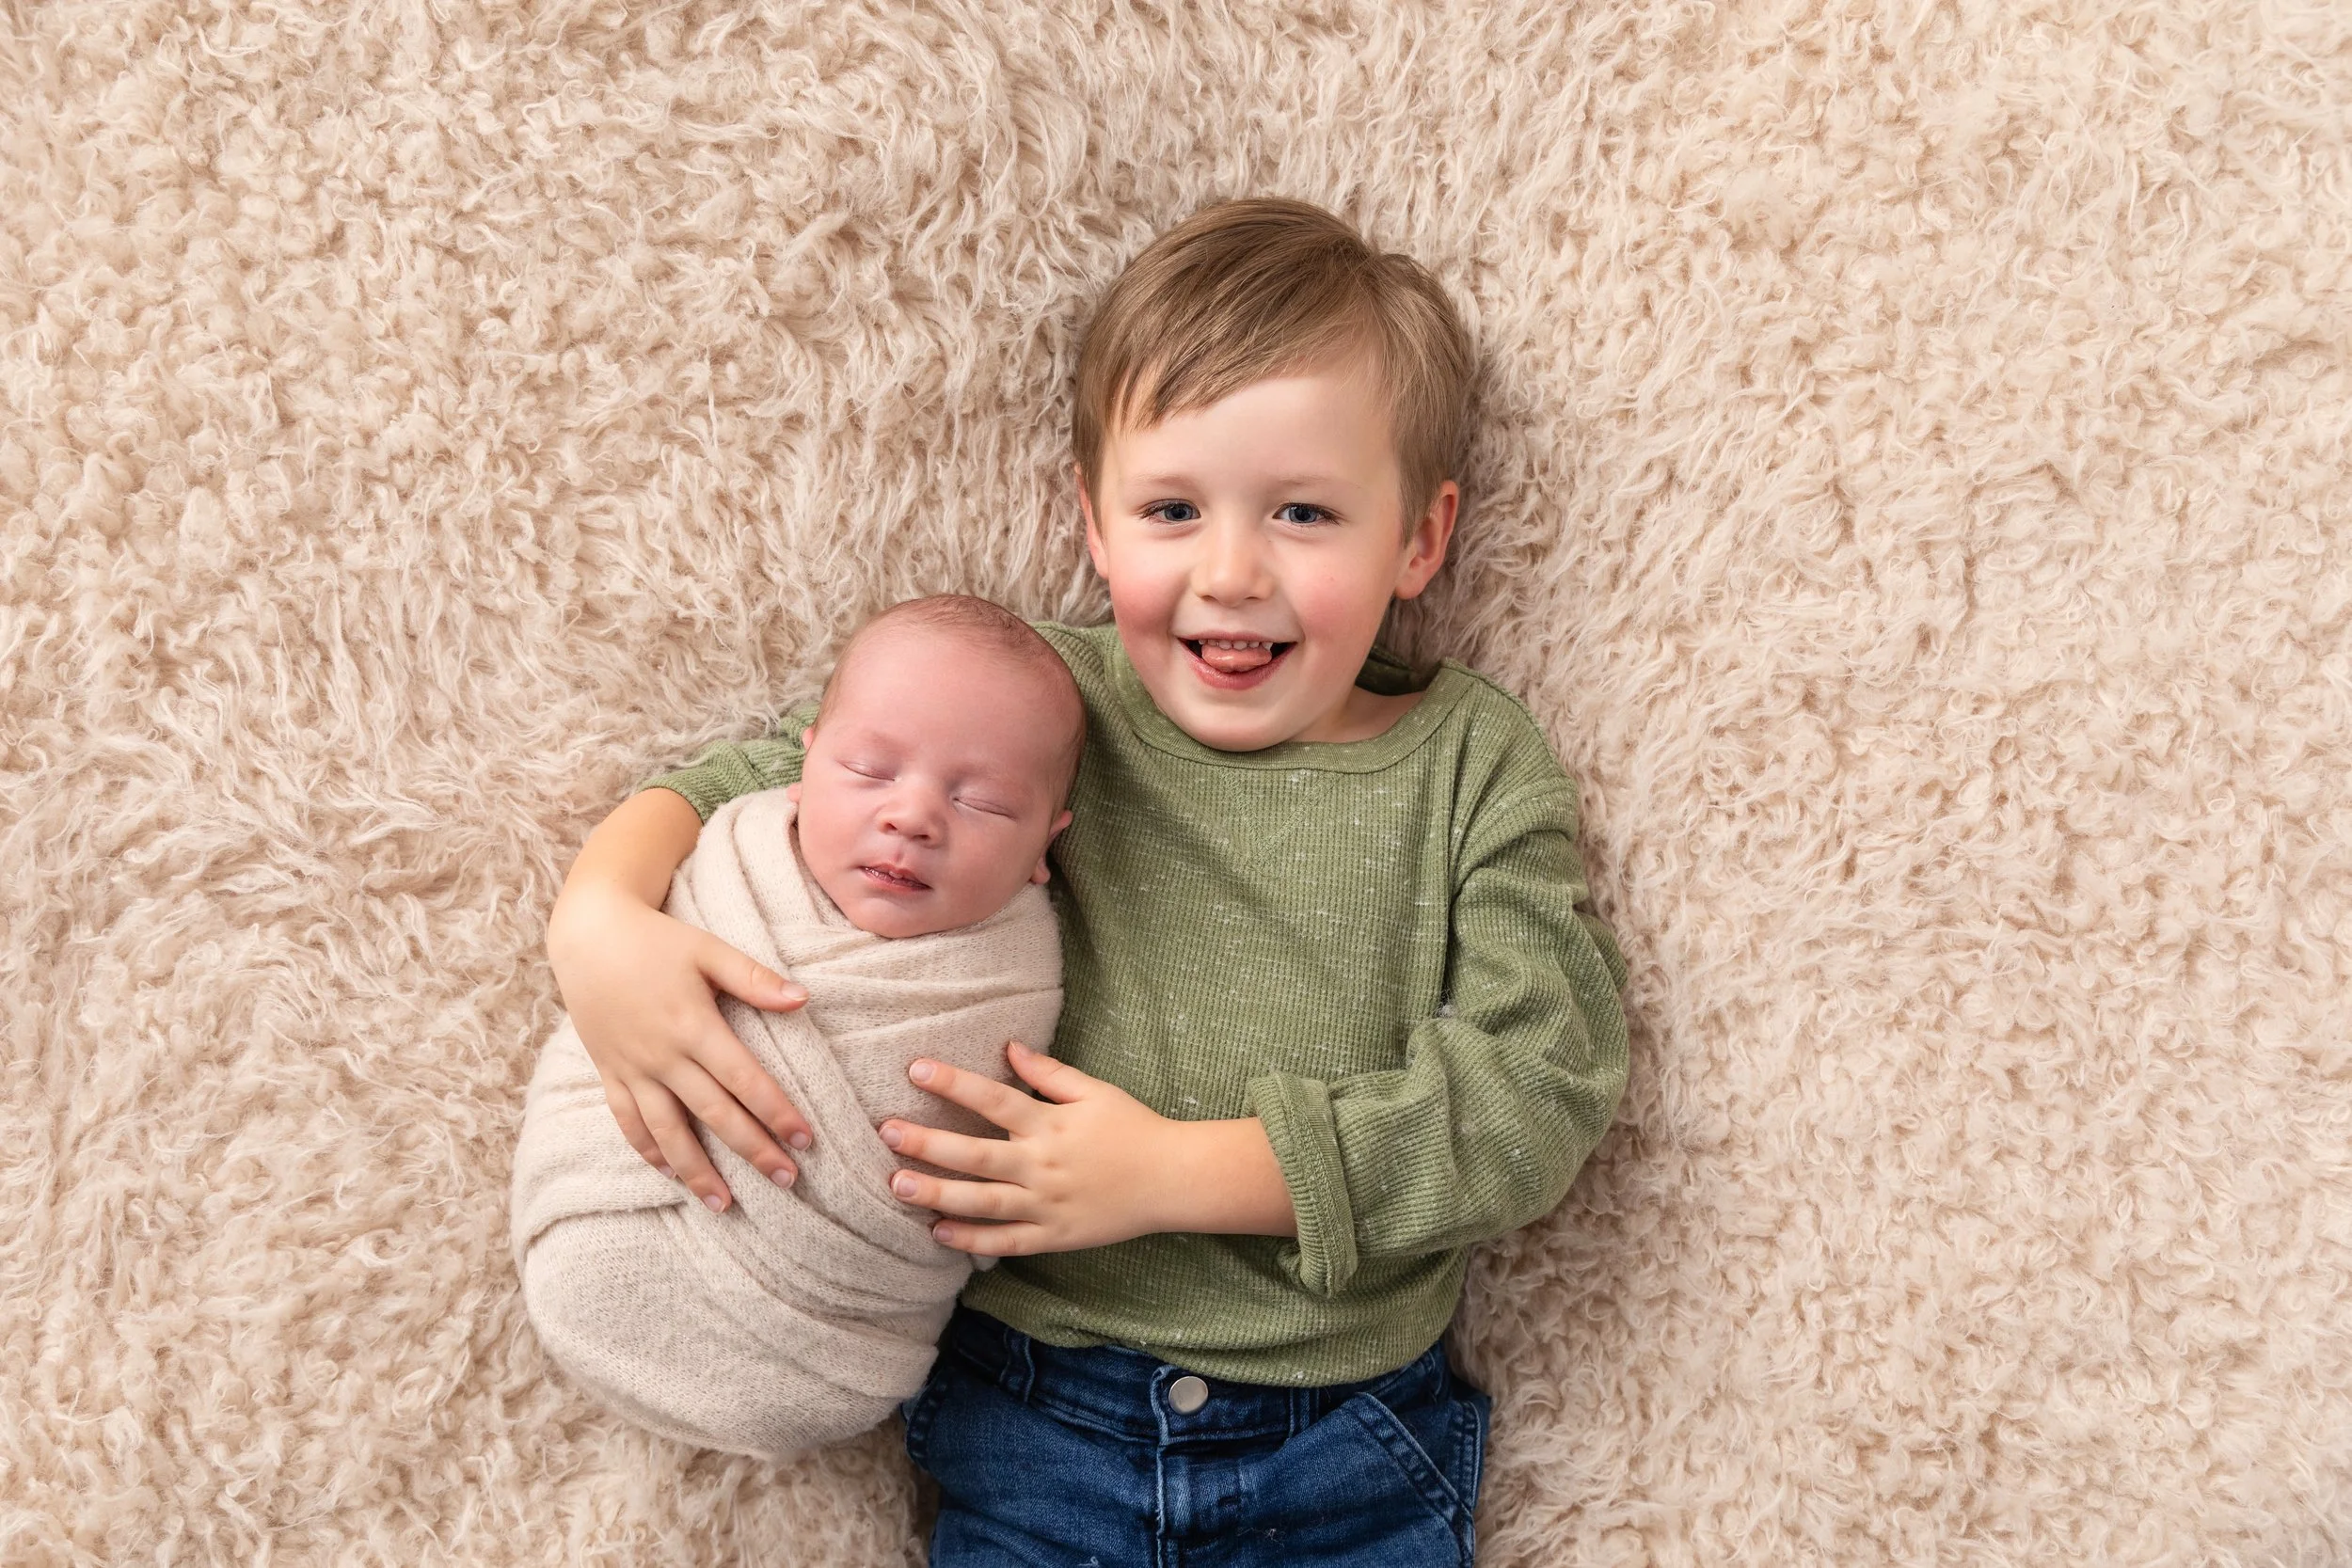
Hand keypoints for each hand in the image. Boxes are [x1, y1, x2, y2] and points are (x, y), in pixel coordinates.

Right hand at [548, 880, 812, 1213]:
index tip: (805, 1140)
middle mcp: (661, 1055)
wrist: (587, 935)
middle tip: (786, 1181)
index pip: (743, 1080)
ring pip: (666, 1131)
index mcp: (693, 1025)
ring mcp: (631, 1069)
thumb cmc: (656, 940)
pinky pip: (627, 1121)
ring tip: (725, 1204)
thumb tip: (803, 998)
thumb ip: (754, 978)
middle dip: (752, 1150)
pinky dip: (649, 1151)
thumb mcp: (708, 949)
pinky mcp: (609, 1073)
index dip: (776, 1112)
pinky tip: (671, 1174)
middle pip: (713, 1114)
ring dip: (697, 1170)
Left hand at [876, 1043, 1295, 1255]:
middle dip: (928, 1144)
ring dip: (937, 1194)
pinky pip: (1006, 1241)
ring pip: (983, 1202)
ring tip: (897, 1185)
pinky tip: (938, 1232)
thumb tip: (1009, 1048)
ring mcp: (1046, 1204)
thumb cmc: (1134, 1128)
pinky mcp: (1053, 1235)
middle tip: (886, 1133)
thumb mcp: (1095, 1091)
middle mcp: (1043, 1165)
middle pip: (977, 1155)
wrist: (1173, 1180)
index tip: (915, 1069)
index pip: (994, 1100)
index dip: (954, 1083)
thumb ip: (1050, 1072)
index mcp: (1051, 1124)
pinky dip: (972, 1240)